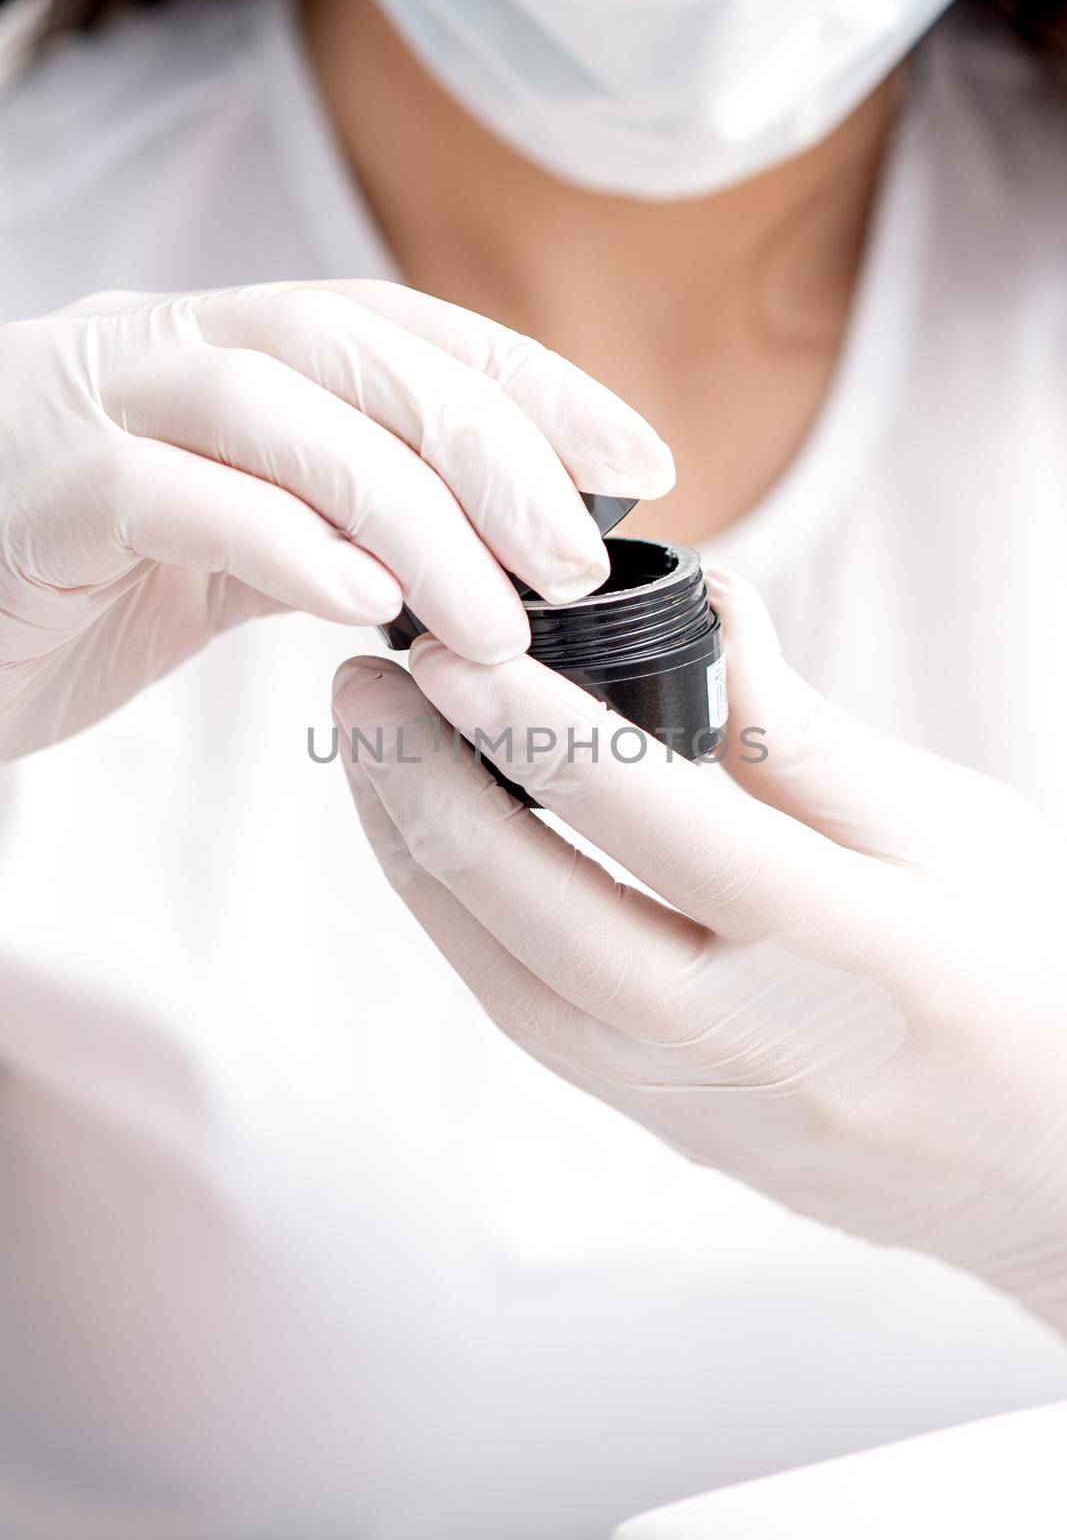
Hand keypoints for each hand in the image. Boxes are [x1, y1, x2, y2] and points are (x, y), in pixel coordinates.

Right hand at [0, 281, 670, 759]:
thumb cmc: (79, 587)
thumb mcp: (235, 549)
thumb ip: (339, 528)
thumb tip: (488, 564)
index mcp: (234, 356)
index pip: (411, 335)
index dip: (535, 386)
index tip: (642, 458)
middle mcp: (171, 351)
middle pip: (362, 351)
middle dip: (493, 448)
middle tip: (578, 557)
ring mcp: (100, 407)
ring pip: (280, 408)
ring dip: (413, 513)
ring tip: (498, 617)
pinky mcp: (43, 490)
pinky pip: (176, 495)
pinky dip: (287, 543)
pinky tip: (371, 608)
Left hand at [333, 570, 1066, 1334]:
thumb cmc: (1045, 973)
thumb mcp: (965, 837)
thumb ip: (819, 741)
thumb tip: (717, 615)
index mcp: (866, 951)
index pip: (671, 832)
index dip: (544, 737)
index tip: (450, 653)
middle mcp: (772, 1049)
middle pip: (557, 928)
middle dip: (436, 800)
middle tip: (364, 691)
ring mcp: (720, 1114)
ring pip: (526, 996)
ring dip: (429, 873)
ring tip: (374, 765)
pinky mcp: (688, 1140)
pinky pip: (551, 1037)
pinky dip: (475, 940)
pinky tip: (441, 860)